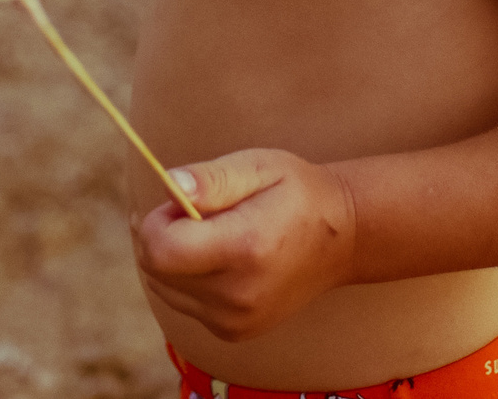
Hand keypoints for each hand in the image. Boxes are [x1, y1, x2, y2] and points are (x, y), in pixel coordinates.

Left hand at [133, 149, 357, 342]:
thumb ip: (212, 178)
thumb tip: (169, 185)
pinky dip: (185, 279)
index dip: (155, 221)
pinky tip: (214, 258)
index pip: (161, 250)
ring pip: (163, 289)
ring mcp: (236, 320)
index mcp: (245, 248)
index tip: (178, 201)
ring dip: (169, 259)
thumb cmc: (296, 193)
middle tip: (189, 209)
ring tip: (204, 232)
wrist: (342, 239)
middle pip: (156, 271)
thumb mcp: (259, 167)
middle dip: (158, 236)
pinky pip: (183, 304)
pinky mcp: (233, 331)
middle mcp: (238, 294)